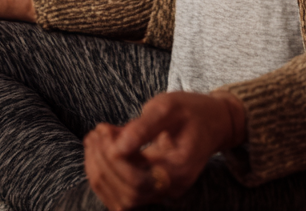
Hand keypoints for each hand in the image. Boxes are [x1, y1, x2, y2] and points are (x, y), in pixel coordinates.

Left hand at [84, 91, 245, 208]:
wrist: (211, 121)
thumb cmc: (190, 110)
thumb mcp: (168, 107)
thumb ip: (143, 127)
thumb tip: (117, 147)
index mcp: (178, 169)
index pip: (137, 181)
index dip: (113, 159)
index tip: (103, 129)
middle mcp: (170, 187)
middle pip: (128, 193)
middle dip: (103, 164)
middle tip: (96, 132)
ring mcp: (161, 189)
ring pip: (122, 198)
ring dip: (100, 170)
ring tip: (94, 138)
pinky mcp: (151, 185)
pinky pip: (123, 192)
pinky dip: (105, 173)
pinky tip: (99, 147)